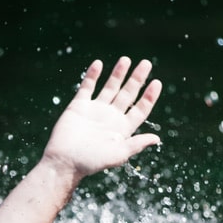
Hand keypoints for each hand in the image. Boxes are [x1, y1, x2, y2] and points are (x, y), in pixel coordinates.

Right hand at [41, 57, 162, 180]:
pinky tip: (99, 63)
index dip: (149, 97)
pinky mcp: (79, 106)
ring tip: (125, 59)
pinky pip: (87, 87)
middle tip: (146, 63)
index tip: (157, 82)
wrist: (64, 161)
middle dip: (137, 79)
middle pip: (128, 94)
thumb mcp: (118, 154)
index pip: (140, 109)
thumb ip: (136, 144)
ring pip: (110, 87)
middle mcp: (110, 117)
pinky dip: (92, 75)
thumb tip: (157, 139)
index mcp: (122, 129)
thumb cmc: (92, 162)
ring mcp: (95, 110)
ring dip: (118, 74)